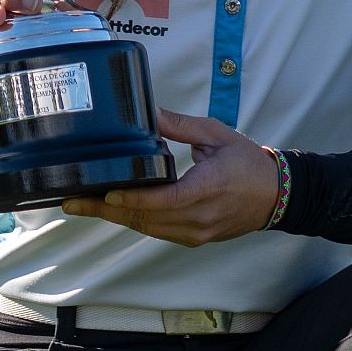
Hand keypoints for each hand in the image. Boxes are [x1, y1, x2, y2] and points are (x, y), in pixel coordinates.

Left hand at [61, 110, 281, 246]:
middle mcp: (200, 216)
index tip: (105, 194)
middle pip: (146, 219)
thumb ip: (181, 126)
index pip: (164, 200)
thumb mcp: (216, 135)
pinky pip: (159, 232)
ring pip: (148, 229)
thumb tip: (150, 112)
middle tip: (73, 201)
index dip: (132, 200)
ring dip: (116, 219)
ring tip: (84, 206)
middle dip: (106, 212)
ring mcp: (197, 232)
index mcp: (208, 188)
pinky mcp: (195, 238)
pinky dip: (136, 222)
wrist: (277, 196)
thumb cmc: (248, 163)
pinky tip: (115, 212)